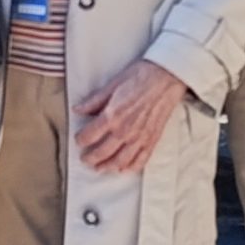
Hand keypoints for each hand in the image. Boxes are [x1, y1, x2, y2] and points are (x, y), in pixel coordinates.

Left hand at [75, 60, 188, 174]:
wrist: (167, 77)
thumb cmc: (141, 76)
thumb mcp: (113, 84)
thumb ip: (94, 101)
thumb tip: (78, 109)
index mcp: (112, 115)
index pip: (89, 136)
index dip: (80, 140)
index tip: (79, 140)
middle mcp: (124, 131)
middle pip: (101, 152)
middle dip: (90, 158)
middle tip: (84, 158)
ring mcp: (139, 138)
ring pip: (119, 162)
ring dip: (107, 167)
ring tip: (100, 168)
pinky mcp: (152, 140)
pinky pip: (140, 161)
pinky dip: (130, 168)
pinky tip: (123, 169)